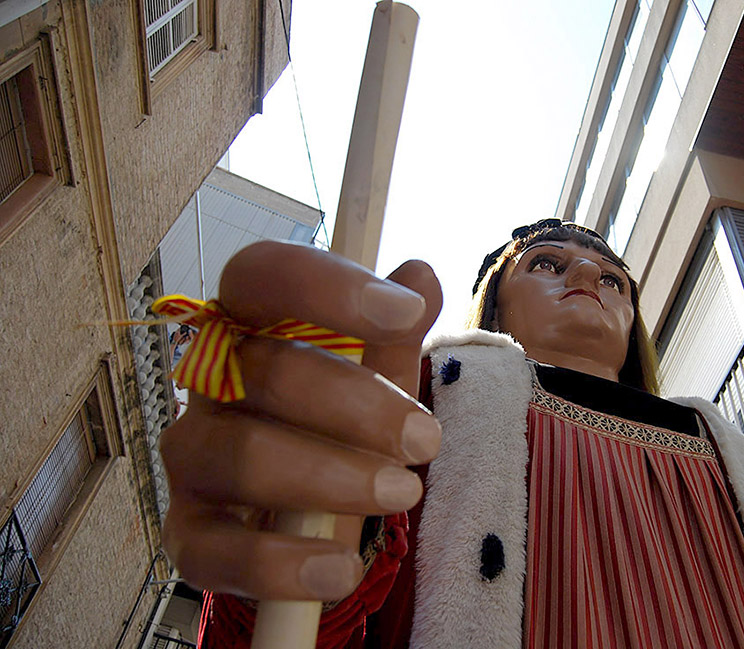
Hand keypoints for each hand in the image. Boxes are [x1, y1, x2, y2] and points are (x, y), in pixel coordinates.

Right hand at [159, 241, 442, 600]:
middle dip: (358, 404)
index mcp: (249, 328)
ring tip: (402, 493)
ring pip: (243, 455)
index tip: (406, 312)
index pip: (260, 277)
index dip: (327, 288)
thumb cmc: (336, 426)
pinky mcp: (189, 534)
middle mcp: (209, 385)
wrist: (299, 513)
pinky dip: (282, 565)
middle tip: (425, 439)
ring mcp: (193, 458)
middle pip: (265, 371)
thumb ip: (393, 334)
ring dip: (331, 477)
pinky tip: (341, 569)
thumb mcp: (375, 378)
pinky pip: (217, 551)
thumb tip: (419, 274)